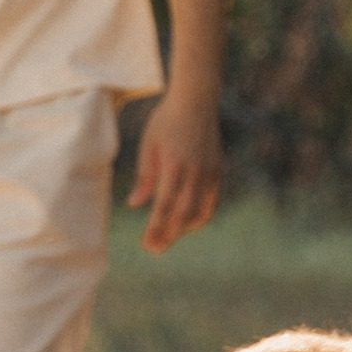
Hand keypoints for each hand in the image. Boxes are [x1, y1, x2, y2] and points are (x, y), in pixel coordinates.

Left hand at [127, 89, 222, 252]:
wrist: (196, 101)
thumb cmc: (166, 121)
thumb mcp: (149, 145)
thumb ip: (145, 177)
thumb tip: (134, 204)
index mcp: (175, 165)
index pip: (164, 205)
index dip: (156, 228)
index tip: (146, 244)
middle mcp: (195, 172)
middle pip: (183, 214)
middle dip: (168, 235)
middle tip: (154, 249)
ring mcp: (209, 172)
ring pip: (199, 211)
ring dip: (183, 229)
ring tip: (168, 238)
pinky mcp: (216, 171)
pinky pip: (210, 202)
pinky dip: (200, 217)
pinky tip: (188, 225)